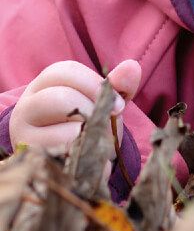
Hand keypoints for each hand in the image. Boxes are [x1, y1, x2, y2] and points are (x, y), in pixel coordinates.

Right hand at [9, 59, 140, 154]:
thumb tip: (132, 67)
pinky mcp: (29, 163)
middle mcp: (26, 106)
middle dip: (92, 111)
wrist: (57, 155)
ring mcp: (22, 135)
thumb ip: (116, 85)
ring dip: (89, 140)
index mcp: (45, 84)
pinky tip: (94, 163)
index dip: (96, 85)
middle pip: (60, 98)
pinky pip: (62, 163)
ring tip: (100, 144)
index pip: (67, 72)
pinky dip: (86, 163)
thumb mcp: (98, 100)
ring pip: (60, 134)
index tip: (120, 105)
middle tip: (110, 124)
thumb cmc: (80, 119)